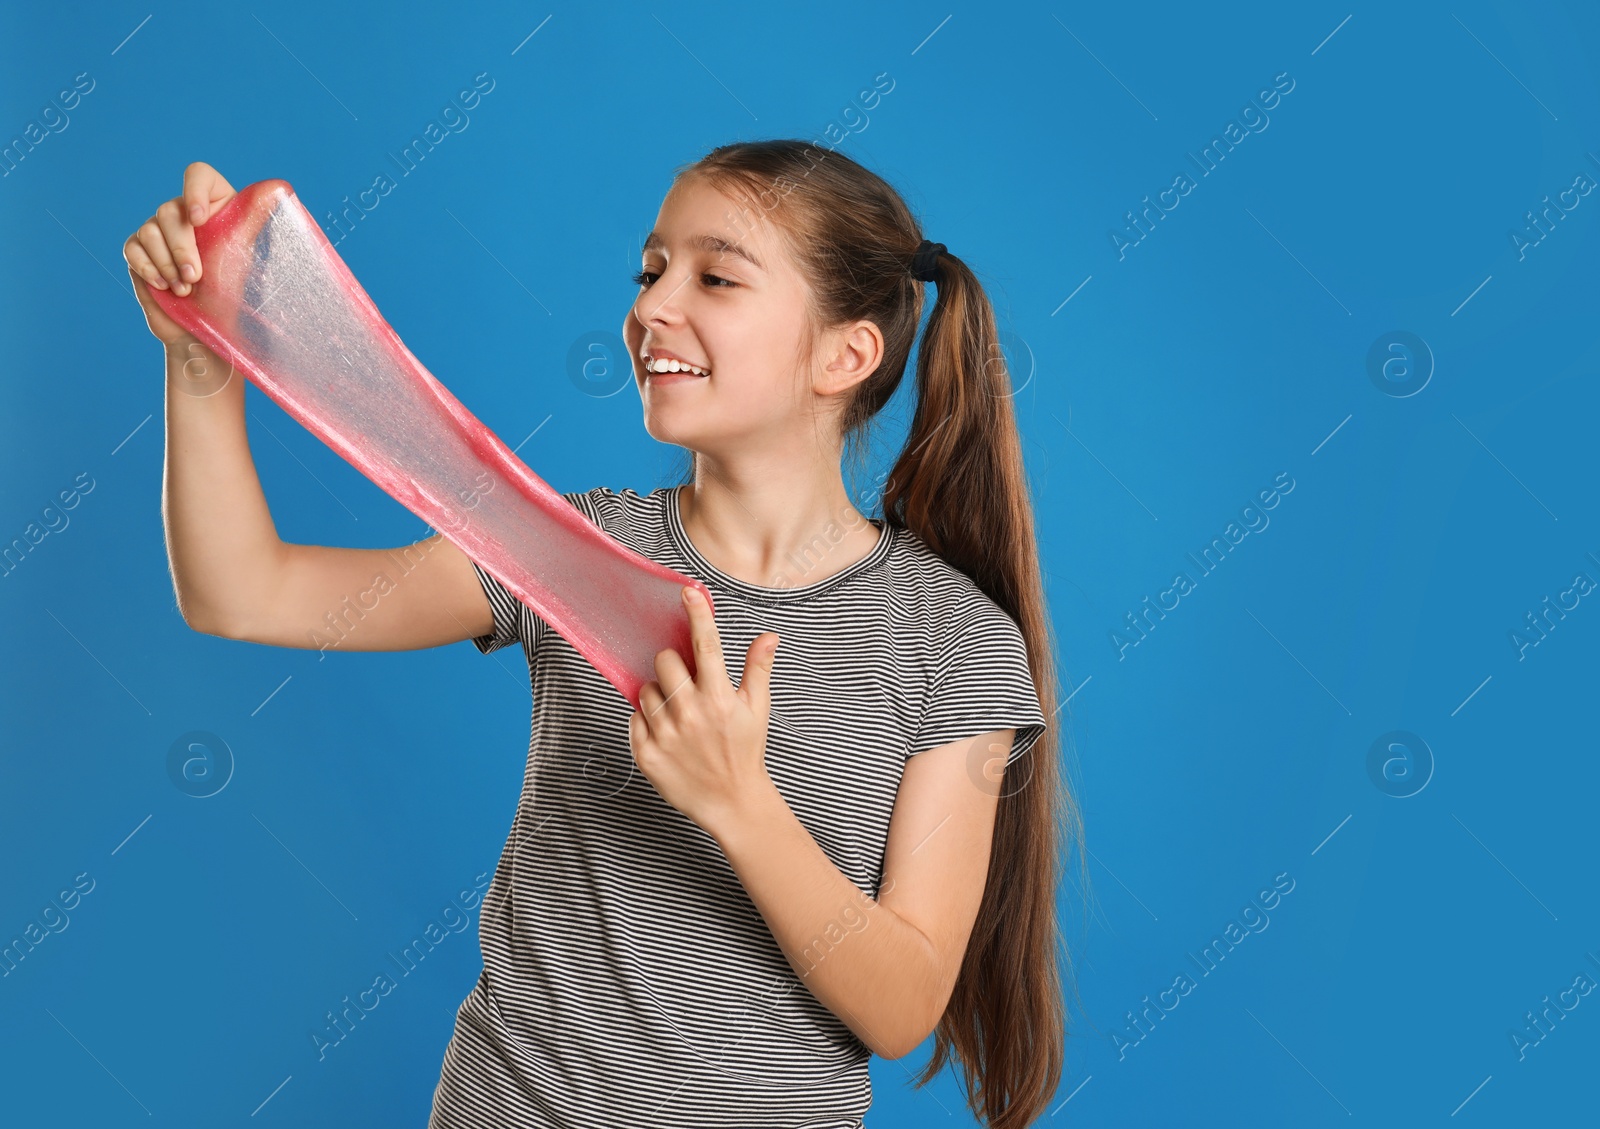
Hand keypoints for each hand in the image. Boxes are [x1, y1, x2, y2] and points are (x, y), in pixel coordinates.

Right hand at [125, 161, 235, 345]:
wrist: (203, 331)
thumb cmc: (228, 294)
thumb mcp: (241, 255)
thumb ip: (251, 220)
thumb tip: (277, 189)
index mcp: (213, 206)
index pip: (198, 175)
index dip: (195, 191)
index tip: (200, 219)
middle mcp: (182, 214)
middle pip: (170, 210)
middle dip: (182, 247)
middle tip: (196, 277)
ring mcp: (157, 231)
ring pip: (150, 230)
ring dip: (168, 264)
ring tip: (185, 289)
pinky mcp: (138, 251)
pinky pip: (133, 248)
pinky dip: (149, 269)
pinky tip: (164, 287)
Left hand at [628, 585, 779, 836]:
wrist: (732, 803)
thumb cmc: (745, 752)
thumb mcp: (757, 709)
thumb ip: (758, 669)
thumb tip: (768, 636)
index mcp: (720, 698)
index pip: (706, 646)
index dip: (698, 615)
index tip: (688, 592)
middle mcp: (691, 714)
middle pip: (665, 662)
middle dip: (673, 666)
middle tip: (686, 683)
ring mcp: (667, 735)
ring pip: (647, 690)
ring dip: (660, 695)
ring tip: (679, 714)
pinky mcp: (647, 754)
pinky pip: (635, 718)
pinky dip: (647, 720)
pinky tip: (667, 732)